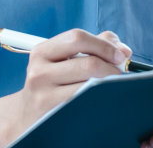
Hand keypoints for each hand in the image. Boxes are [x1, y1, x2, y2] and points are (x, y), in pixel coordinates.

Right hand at [2, 29, 131, 135]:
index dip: (104, 45)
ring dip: (108, 83)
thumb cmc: (54, 83)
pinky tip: (100, 97)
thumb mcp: (64, 60)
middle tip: (121, 73)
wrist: (29, 114)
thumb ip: (93, 47)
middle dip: (111, 67)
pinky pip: (83, 100)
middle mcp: (39, 70)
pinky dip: (98, 97)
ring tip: (112, 85)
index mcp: (42, 51)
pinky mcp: (50, 109)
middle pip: (88, 63)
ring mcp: (43, 92)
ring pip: (89, 84)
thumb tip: (123, 49)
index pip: (78, 38)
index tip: (120, 55)